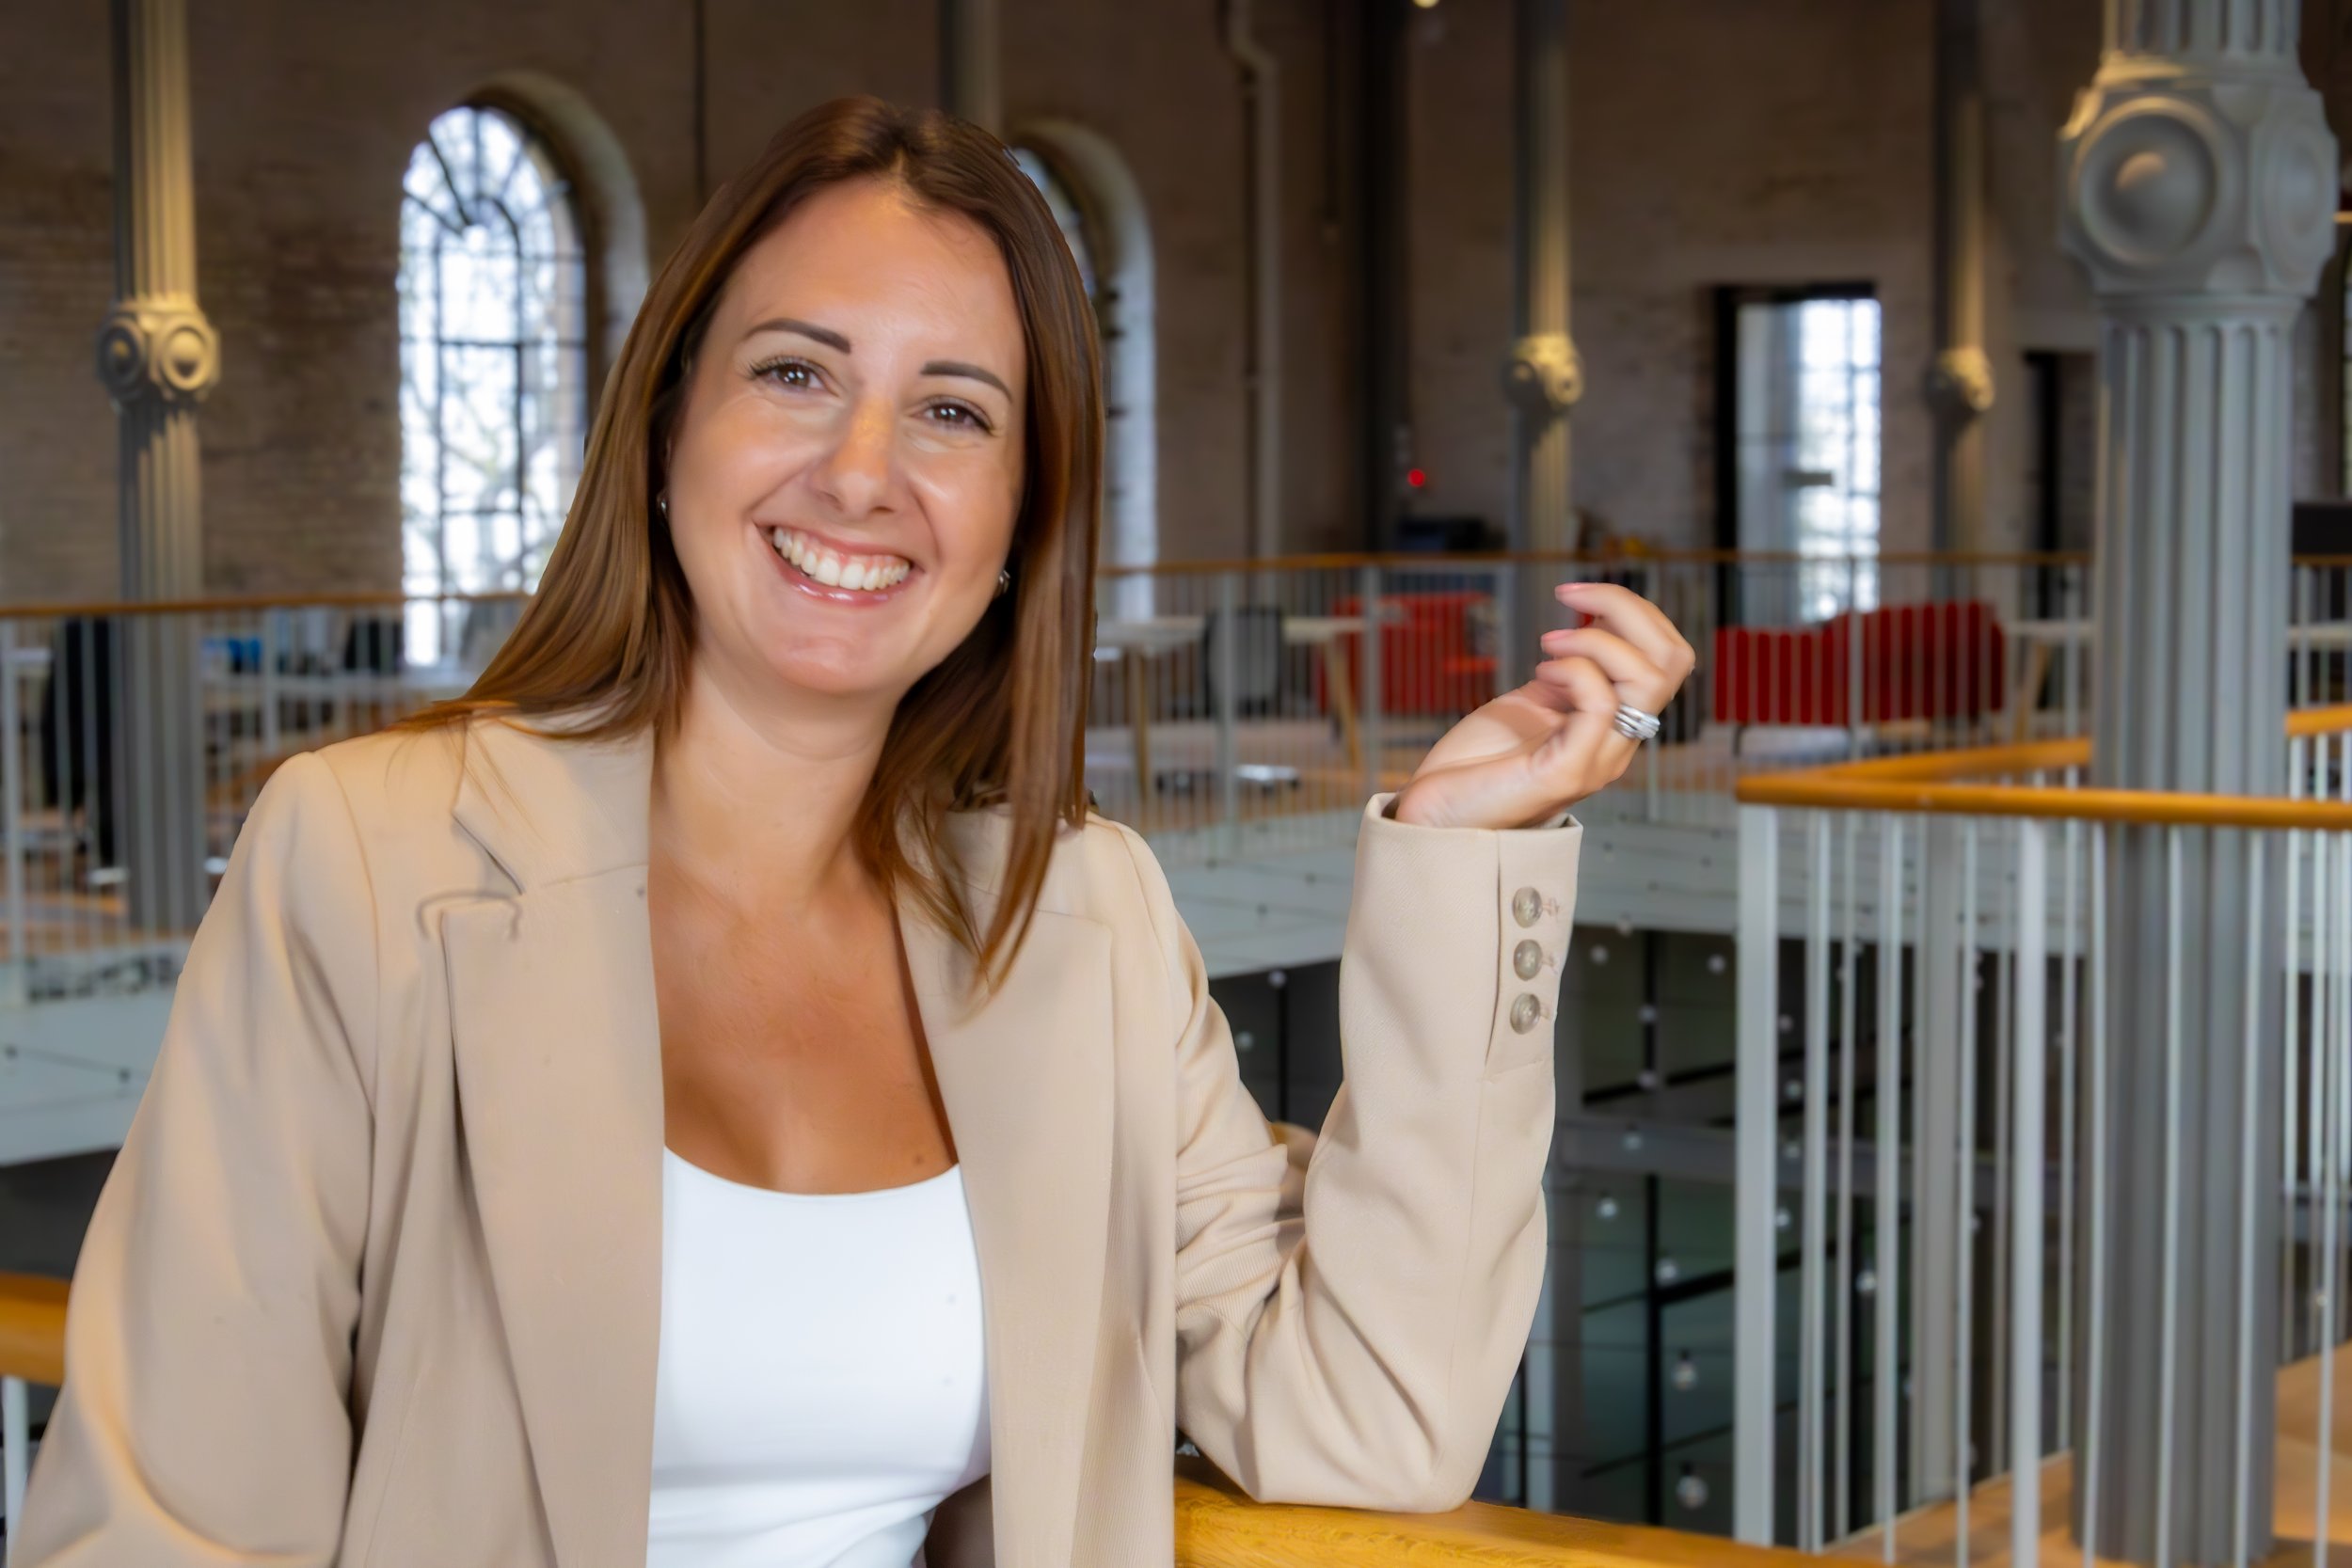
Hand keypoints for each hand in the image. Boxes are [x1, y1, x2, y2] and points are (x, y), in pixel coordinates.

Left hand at [1388, 582, 1694, 829]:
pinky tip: (1540, 672)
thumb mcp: (1535, 699)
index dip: (1635, 612)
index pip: (1668, 659)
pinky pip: (1601, 704)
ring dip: (1596, 640)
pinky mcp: (1568, 772)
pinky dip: (1574, 669)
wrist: (1435, 816)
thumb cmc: (1477, 763)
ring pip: (1648, 678)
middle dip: (1628, 608)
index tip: (1581, 596)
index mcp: (1613, 724)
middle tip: (1572, 597)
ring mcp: (1598, 760)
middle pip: (1673, 661)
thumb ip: (1570, 670)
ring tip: (1548, 643)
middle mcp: (1617, 744)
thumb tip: (1594, 618)